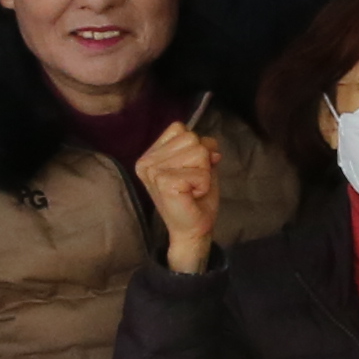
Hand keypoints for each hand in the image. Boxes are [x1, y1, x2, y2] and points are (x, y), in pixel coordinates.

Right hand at [131, 116, 224, 275]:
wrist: (191, 230)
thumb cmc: (195, 197)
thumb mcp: (201, 164)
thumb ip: (204, 147)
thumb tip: (211, 149)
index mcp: (150, 154)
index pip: (180, 128)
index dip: (196, 147)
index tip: (189, 170)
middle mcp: (146, 161)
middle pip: (191, 137)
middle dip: (201, 160)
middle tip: (191, 182)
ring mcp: (153, 171)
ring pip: (198, 152)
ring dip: (203, 173)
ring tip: (191, 188)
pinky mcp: (164, 182)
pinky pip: (200, 172)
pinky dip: (203, 184)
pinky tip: (192, 195)